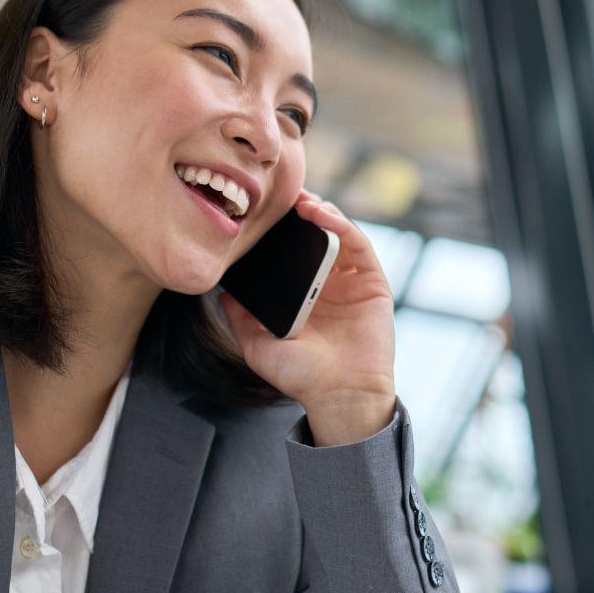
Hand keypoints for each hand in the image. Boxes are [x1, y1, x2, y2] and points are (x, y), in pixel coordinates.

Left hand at [221, 192, 396, 444]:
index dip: (280, 230)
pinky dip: (341, 224)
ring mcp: (352, 282)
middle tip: (280, 196)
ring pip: (338, 234)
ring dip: (320, 212)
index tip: (260, 213)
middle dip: (299, 214)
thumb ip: (239, 317)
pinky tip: (321, 215)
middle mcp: (329, 285)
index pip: (293, 253)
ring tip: (299, 202)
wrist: (339, 396)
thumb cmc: (301, 377)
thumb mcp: (257, 345)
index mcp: (304, 295)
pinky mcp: (373, 283)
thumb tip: (220, 291)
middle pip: (316, 237)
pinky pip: (358, 245)